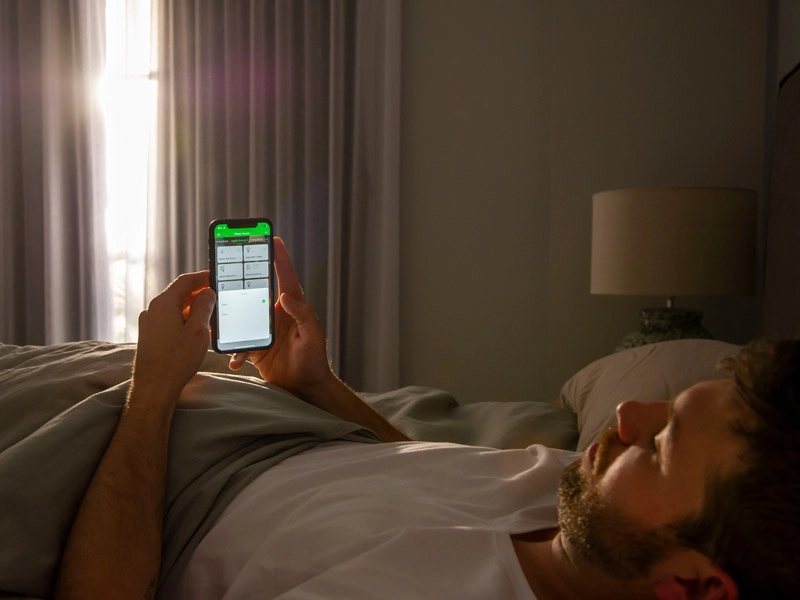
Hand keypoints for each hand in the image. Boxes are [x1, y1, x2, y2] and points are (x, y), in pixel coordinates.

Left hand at [133, 271, 215, 396]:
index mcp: (163, 304)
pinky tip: (195, 332)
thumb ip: (204, 307)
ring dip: (193, 310)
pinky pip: (169, 320)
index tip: (215, 278)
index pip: (185, 281)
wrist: (154, 388)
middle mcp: (153, 310)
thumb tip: (207, 293)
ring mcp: (149, 323)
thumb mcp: (198, 331)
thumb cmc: (176, 361)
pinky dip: (184, 321)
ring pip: (175, 308)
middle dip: (199, 295)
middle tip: (217, 300)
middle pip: (179, 294)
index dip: (202, 277)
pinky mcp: (150, 336)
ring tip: (210, 318)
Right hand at [228, 237, 333, 398]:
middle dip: (245, 278)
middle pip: (258, 291)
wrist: (304, 388)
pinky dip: (234, 351)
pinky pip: (239, 343)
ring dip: (232, 315)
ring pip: (243, 314)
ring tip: (219, 312)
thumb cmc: (313, 361)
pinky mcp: (255, 346)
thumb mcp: (312, 337)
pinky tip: (234, 360)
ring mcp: (264, 330)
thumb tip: (285, 296)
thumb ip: (302, 315)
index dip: (281, 258)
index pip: (286, 278)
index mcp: (292, 308)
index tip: (274, 240)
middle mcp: (276, 315)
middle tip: (232, 264)